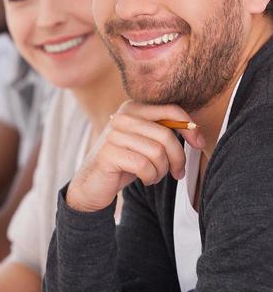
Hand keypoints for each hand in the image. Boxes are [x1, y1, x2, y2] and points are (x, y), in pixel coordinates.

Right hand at [66, 101, 205, 212]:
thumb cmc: (125, 162)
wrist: (93, 184)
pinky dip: (151, 177)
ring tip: (155, 176)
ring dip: (162, 170)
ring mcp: (113, 135)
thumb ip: (164, 131)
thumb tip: (195, 130)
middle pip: (166, 135)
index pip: (170, 110)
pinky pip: (144, 166)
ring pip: (156, 153)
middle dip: (177, 158)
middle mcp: (121, 117)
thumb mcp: (145, 142)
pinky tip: (146, 179)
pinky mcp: (108, 154)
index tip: (198, 144)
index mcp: (132, 108)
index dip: (189, 127)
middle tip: (177, 172)